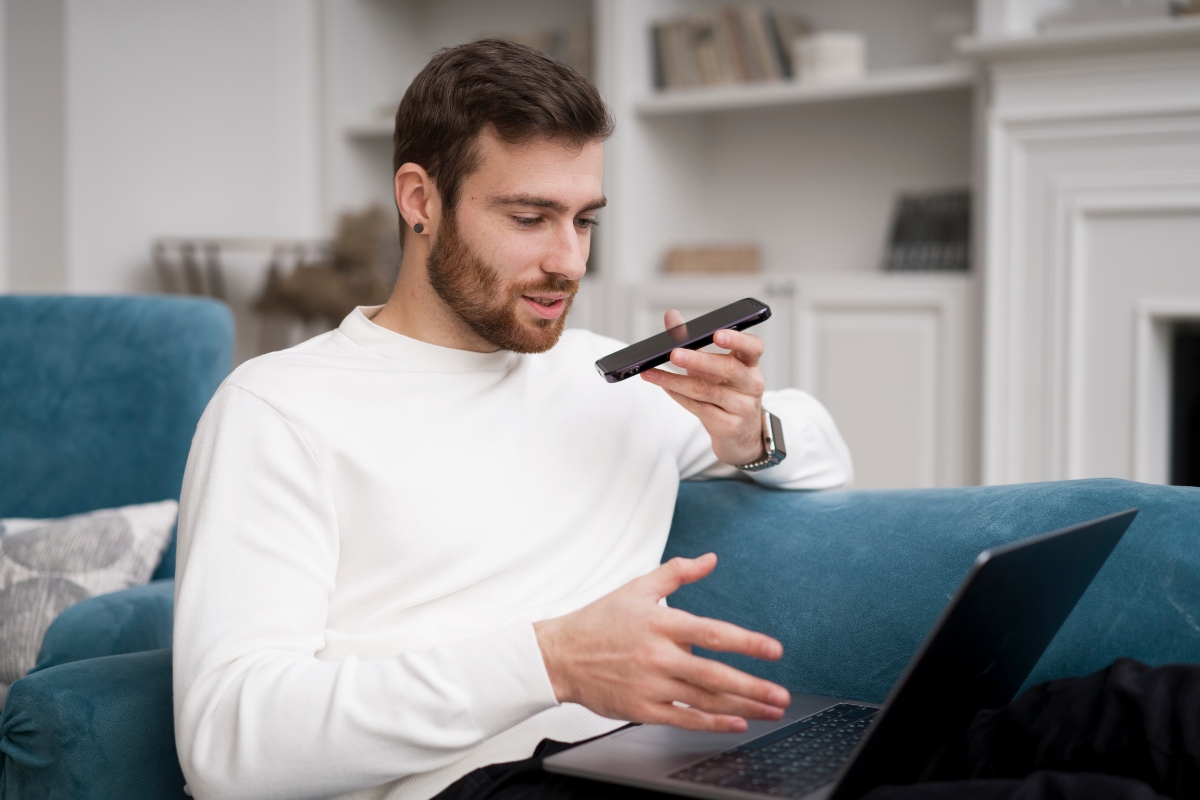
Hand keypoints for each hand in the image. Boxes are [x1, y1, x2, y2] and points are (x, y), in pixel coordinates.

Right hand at [534, 553, 789, 732]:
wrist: (559, 655)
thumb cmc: (599, 621)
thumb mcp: (637, 588)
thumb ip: (677, 573)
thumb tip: (710, 559)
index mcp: (660, 623)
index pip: (711, 633)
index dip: (746, 643)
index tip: (774, 650)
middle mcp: (657, 656)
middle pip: (713, 675)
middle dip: (752, 686)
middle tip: (781, 695)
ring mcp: (649, 685)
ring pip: (703, 700)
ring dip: (741, 707)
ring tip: (769, 710)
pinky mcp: (640, 709)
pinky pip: (682, 718)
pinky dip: (711, 723)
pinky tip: (736, 723)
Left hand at [640, 309, 766, 465]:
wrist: (740, 435)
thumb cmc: (726, 393)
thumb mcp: (713, 366)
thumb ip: (693, 340)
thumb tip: (671, 316)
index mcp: (750, 364)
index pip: (753, 347)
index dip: (738, 340)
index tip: (718, 334)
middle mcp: (751, 384)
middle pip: (727, 368)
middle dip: (698, 359)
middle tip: (674, 353)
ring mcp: (742, 407)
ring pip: (706, 390)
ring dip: (675, 380)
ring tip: (652, 372)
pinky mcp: (729, 426)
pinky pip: (700, 408)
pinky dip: (678, 395)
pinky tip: (664, 386)